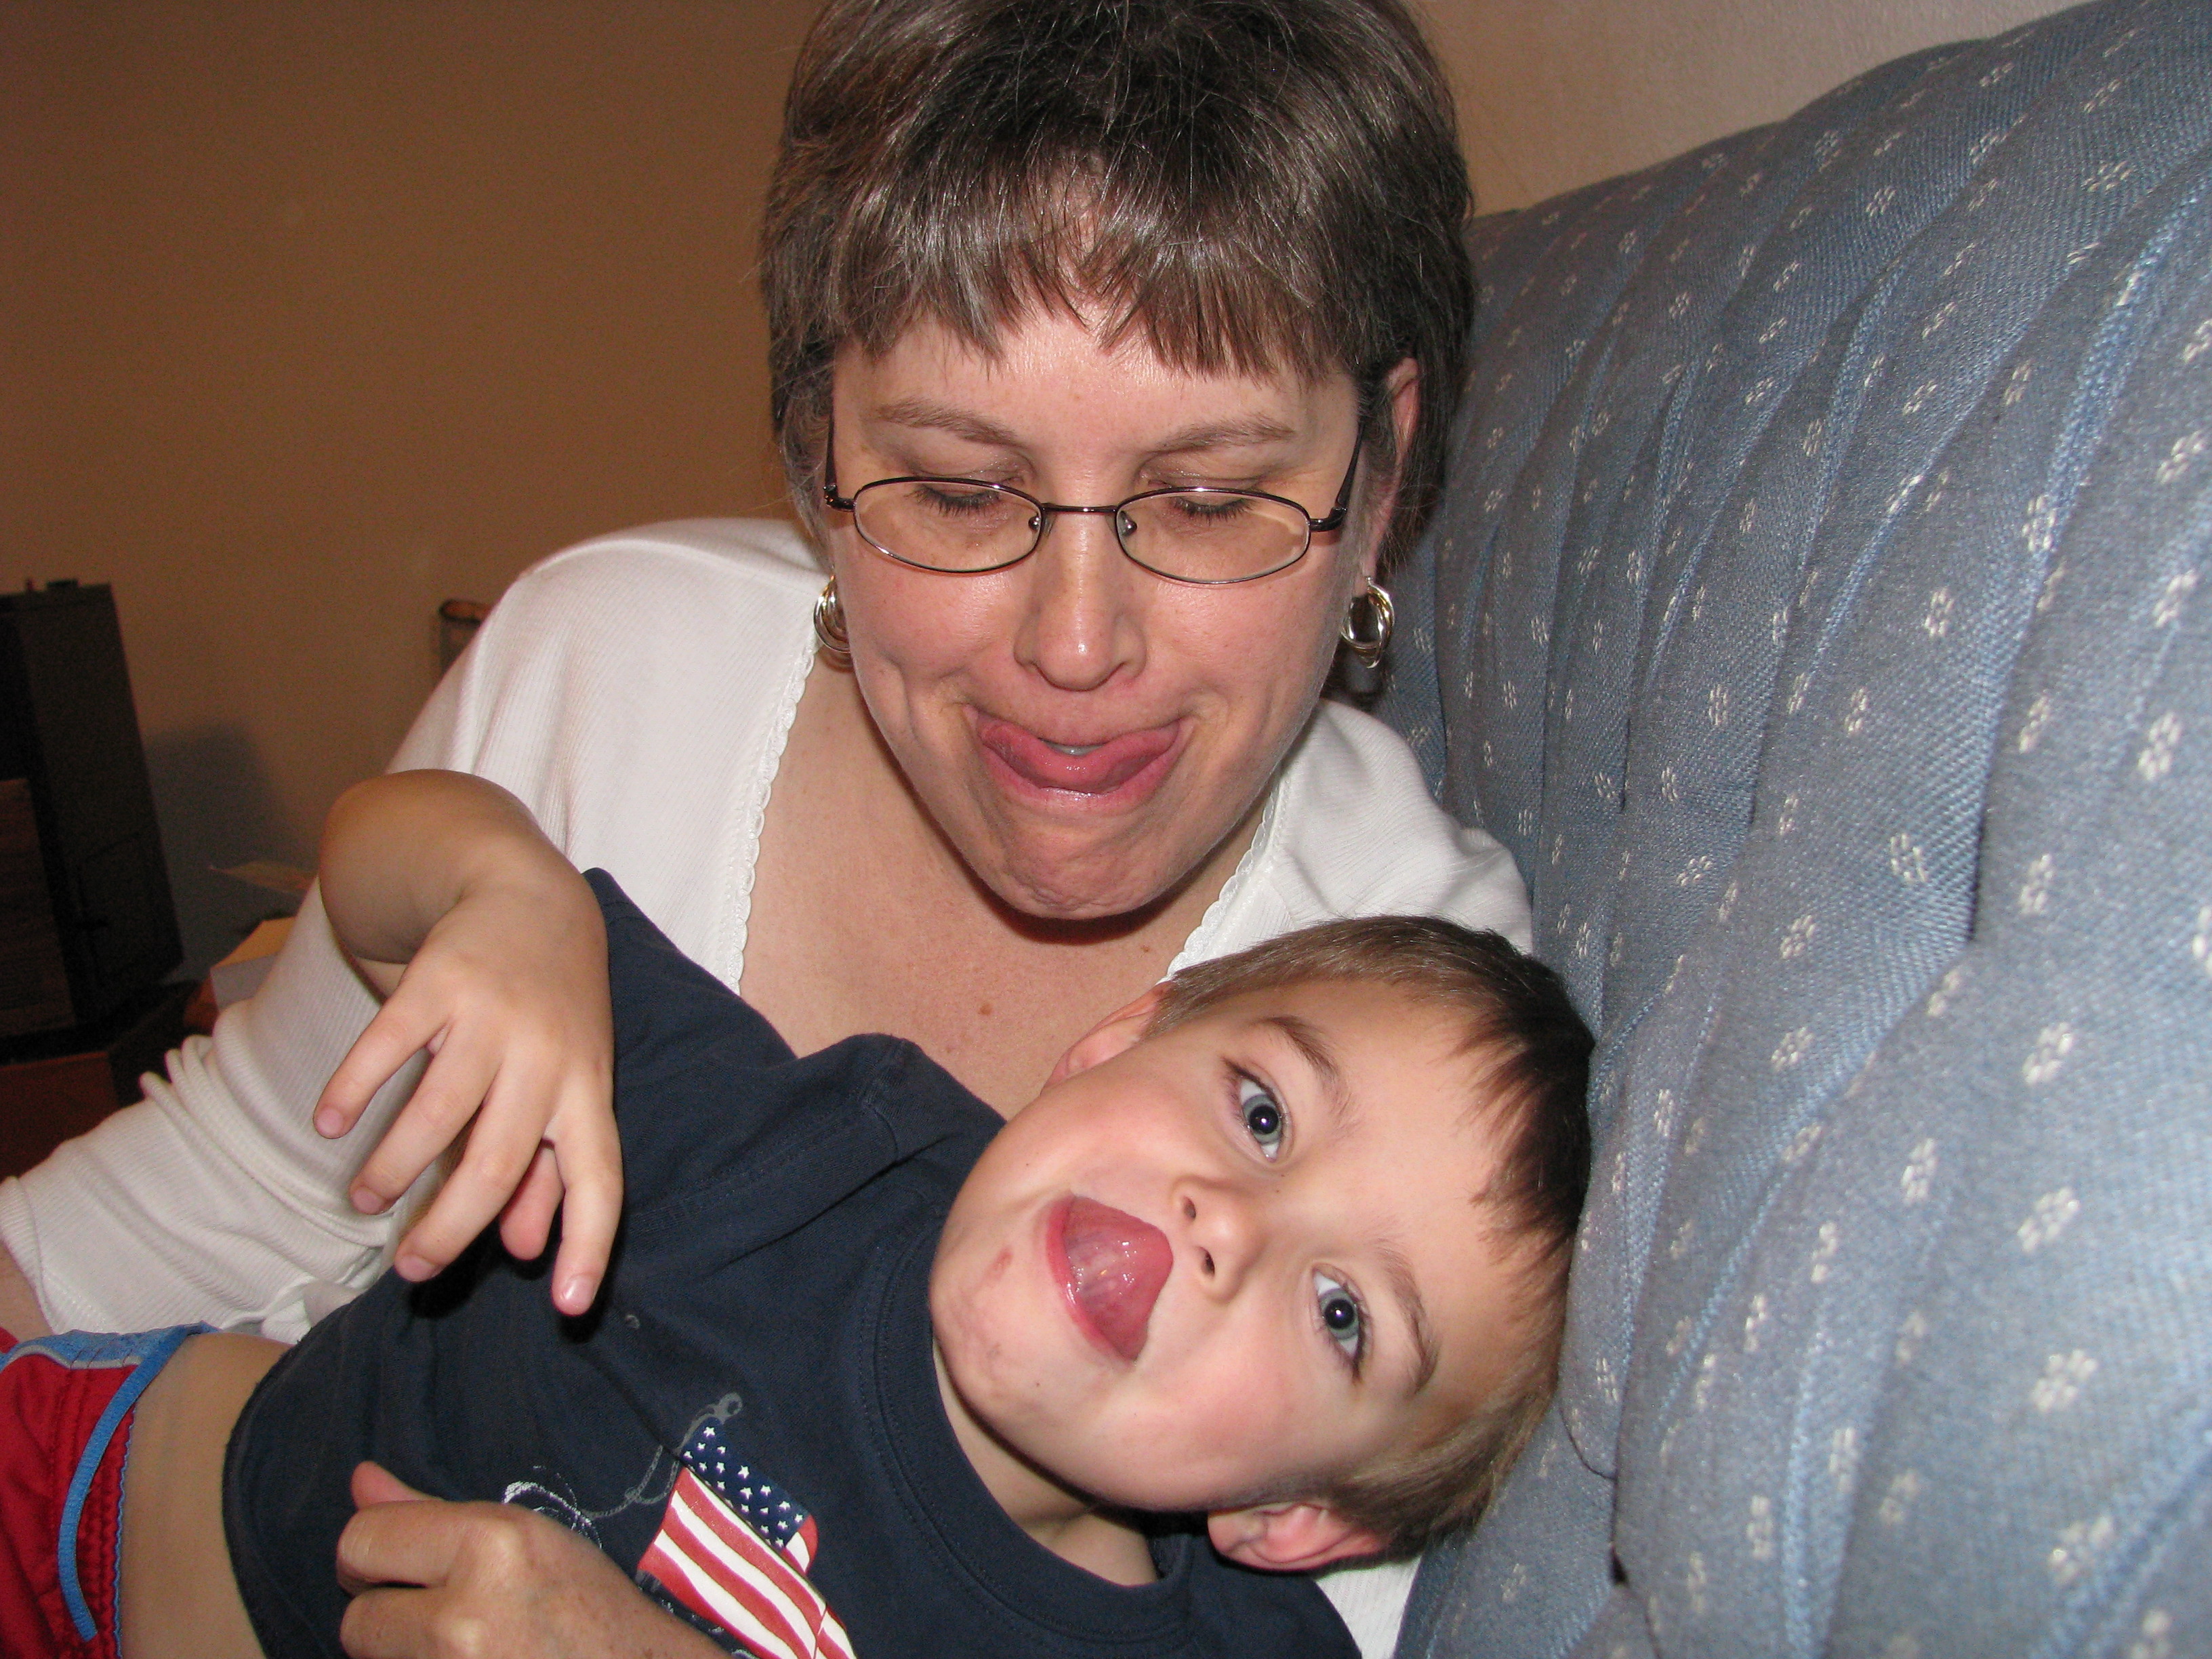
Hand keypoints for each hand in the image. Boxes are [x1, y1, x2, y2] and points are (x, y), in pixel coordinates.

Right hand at [316, 850, 618, 1315]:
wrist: (533, 898)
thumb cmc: (554, 1012)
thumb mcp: (572, 1084)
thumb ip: (552, 1168)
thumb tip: (527, 1250)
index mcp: (586, 1091)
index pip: (600, 1178)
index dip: (587, 1244)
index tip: (567, 1308)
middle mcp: (545, 1058)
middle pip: (498, 1163)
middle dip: (449, 1229)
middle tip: (412, 1269)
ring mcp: (491, 1018)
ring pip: (436, 1115)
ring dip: (392, 1169)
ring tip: (364, 1200)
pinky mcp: (437, 981)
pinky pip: (387, 1046)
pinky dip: (351, 1091)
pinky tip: (330, 1124)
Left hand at [338, 1464, 723, 1658]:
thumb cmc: (594, 1610)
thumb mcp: (525, 1540)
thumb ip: (430, 1514)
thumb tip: (360, 1479)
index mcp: (490, 1546)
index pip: (361, 1541)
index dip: (377, 1558)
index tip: (405, 1570)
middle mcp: (464, 1617)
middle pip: (356, 1620)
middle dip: (390, 1621)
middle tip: (450, 1621)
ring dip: (409, 1656)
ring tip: (472, 1649)